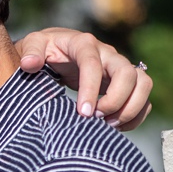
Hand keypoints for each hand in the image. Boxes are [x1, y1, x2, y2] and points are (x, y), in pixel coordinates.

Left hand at [13, 28, 151, 130]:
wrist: (59, 50)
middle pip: (128, 73)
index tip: (83, 113)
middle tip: (96, 118)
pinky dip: (136, 114)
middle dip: (116, 100)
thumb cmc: (45, 49)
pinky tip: (116, 127)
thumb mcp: (33, 45)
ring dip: (131, 108)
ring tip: (108, 125)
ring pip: (143, 83)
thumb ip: (30, 52)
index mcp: (84, 44)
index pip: (93, 64)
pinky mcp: (125, 83)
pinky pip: (143, 97)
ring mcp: (119, 68)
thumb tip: (29, 64)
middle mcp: (107, 54)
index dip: (90, 89)